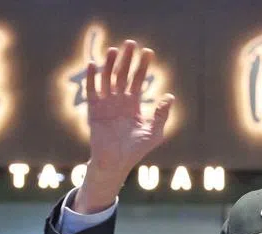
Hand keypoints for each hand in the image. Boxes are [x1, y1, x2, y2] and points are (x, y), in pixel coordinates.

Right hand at [73, 39, 174, 212]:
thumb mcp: (154, 132)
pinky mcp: (93, 110)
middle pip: (123, 75)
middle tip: (131, 43)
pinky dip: (92, 78)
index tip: (148, 52)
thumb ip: (161, 115)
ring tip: (114, 50)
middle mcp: (119, 101)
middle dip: (127, 59)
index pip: (138, 80)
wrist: (116, 162)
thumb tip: (169, 96)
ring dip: (110, 64)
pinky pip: (92, 91)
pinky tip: (94, 65)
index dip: (143, 66)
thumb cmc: (136, 150)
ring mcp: (106, 104)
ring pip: (108, 79)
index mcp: (133, 104)